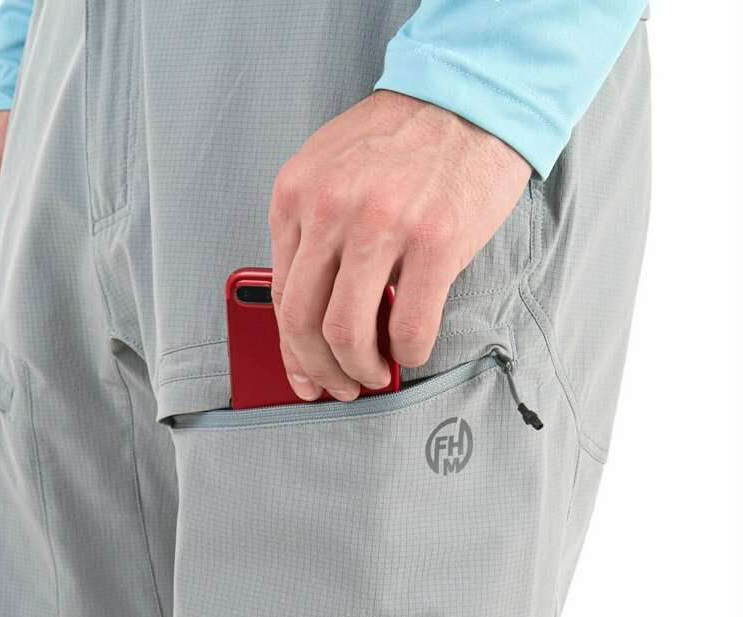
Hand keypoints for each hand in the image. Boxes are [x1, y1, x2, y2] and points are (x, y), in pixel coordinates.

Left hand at [268, 90, 530, 401]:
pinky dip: (408, 354)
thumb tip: (310, 315)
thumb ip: (312, 235)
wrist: (470, 96)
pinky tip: (411, 351)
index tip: (305, 374)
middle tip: (340, 385)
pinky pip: (410, 326)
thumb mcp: (331, 171)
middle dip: (320, 369)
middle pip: (303, 322)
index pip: (281, 295)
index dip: (290, 349)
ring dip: (360, 370)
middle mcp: (330, 209)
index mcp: (296, 195)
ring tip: (375, 373)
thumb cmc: (402, 139)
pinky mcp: (435, 242)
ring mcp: (382, 225)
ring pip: (347, 333)